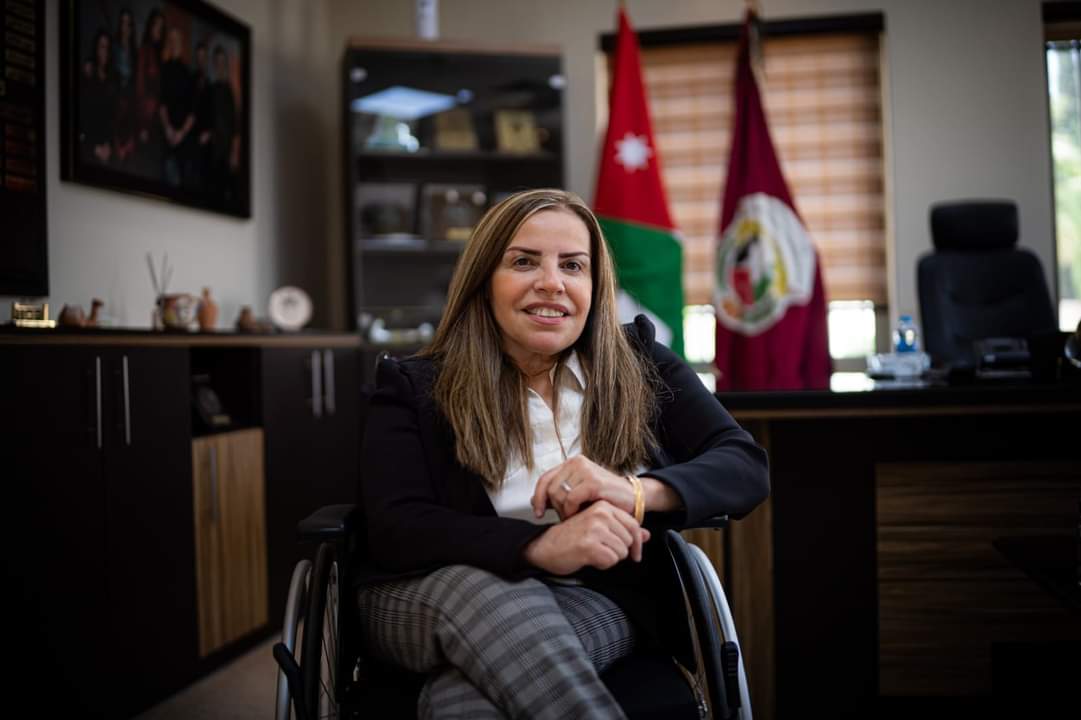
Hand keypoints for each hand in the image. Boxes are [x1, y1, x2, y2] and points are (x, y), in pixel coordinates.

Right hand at [523, 501, 650, 574]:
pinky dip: (602, 564)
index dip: (637, 544)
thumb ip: (623, 530)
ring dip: (609, 558)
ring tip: (592, 553)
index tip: (635, 555)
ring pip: (621, 552)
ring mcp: (595, 528)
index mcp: (603, 506)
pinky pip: (610, 561)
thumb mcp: (599, 529)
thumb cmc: (571, 537)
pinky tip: (589, 558)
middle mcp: (600, 514)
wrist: (544, 547)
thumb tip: (647, 535)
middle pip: (629, 541)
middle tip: (600, 550)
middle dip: (618, 551)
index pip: (634, 526)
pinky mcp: (589, 545)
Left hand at [532, 455, 634, 519]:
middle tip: (565, 517)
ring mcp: (585, 470)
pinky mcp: (593, 481)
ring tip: (575, 516)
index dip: (538, 497)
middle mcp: (576, 462)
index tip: (538, 513)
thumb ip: (558, 496)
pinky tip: (579, 515)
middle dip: (554, 507)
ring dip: (563, 510)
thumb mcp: (577, 496)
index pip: (545, 479)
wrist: (632, 499)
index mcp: (571, 464)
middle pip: (549, 488)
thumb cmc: (605, 498)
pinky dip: (571, 510)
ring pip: (558, 494)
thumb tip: (533, 500)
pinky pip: (570, 498)